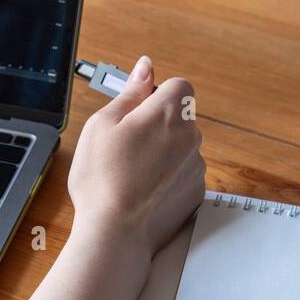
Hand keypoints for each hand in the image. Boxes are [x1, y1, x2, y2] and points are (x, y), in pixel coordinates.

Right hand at [67, 55, 204, 254]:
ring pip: (180, 146)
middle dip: (156, 125)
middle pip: (179, 117)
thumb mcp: (103, 124)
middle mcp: (190, 136)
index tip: (136, 111)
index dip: (155, 95)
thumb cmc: (102, 179)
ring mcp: (196, 166)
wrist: (115, 231)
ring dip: (162, 152)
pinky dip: (167, 177)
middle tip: (123, 146)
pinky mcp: (196, 191)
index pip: (178, 86)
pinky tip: (142, 189)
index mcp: (168, 113)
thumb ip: (130, 92)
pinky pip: (182, 172)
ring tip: (130, 172)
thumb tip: (145, 68)